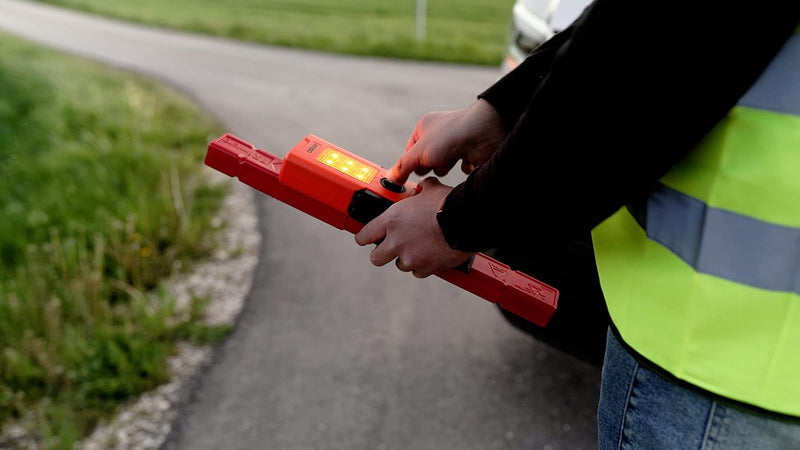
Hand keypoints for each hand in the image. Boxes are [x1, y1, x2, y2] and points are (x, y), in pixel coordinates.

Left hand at [354, 177, 473, 277]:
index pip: (365, 235)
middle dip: (383, 253)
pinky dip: (424, 266)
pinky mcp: (425, 269)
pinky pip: (419, 271)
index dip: (366, 237)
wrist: (467, 221)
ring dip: (407, 258)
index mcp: (392, 221)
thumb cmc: (449, 204)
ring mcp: (410, 258)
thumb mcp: (430, 190)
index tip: (369, 237)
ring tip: (420, 247)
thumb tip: (424, 187)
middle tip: (393, 246)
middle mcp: (396, 242)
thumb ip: (420, 191)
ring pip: (400, 265)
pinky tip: (432, 255)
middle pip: (376, 258)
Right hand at [386, 99, 507, 184]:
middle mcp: (439, 133)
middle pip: (425, 160)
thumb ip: (403, 166)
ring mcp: (455, 143)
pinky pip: (461, 167)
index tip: (405, 178)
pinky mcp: (470, 153)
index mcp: (424, 127)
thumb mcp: (419, 153)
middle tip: (432, 163)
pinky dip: (463, 167)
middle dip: (428, 165)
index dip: (408, 164)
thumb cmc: (450, 136)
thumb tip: (392, 178)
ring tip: (450, 160)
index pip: (409, 151)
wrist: (484, 133)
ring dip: (445, 167)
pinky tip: (467, 161)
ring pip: (442, 166)